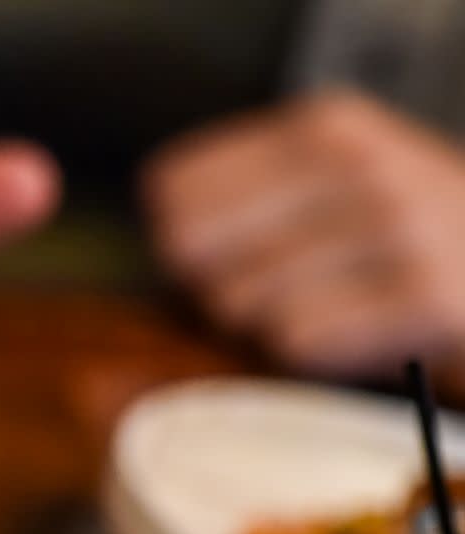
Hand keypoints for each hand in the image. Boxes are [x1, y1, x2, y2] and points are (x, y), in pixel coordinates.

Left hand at [147, 91, 464, 392]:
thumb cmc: (402, 228)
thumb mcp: (335, 176)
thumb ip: (245, 196)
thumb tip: (163, 243)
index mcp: (326, 128)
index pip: (176, 188)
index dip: (173, 234)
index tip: (196, 252)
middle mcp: (363, 166)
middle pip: (194, 252)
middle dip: (212, 283)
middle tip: (266, 289)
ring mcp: (400, 228)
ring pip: (243, 303)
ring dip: (265, 321)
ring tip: (322, 305)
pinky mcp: (426, 297)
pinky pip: (298, 342)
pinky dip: (312, 349)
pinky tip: (351, 330)